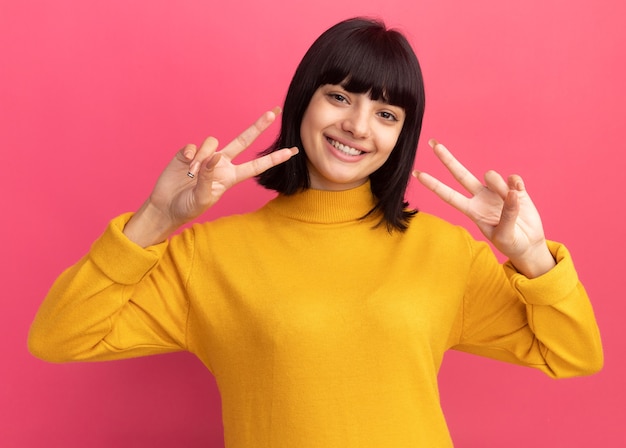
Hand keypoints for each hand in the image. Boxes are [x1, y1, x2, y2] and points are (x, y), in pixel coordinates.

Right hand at [124, 108, 298, 246]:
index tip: (292, 152)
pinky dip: (190, 155)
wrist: (165, 207)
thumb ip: (209, 177)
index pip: (257, 165)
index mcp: (230, 177)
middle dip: (259, 126)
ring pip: (212, 143)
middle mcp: (221, 163)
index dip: (274, 159)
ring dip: (202, 158)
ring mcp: (205, 157)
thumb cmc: (188, 207)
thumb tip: (215, 156)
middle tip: (275, 112)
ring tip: (191, 174)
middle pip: (244, 140)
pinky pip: (193, 146)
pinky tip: (184, 166)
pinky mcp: (188, 153)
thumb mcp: (202, 198)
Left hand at [414, 139, 554, 277]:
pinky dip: (517, 185)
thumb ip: (507, 215)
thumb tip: (511, 193)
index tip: (417, 174)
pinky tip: (520, 193)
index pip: (448, 195)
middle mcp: (480, 197)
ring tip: (511, 201)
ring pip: (491, 175)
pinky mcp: (514, 188)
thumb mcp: (505, 236)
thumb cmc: (512, 243)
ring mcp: (496, 191)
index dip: (433, 185)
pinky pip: (513, 178)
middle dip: (446, 158)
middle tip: (432, 142)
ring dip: (499, 186)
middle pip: (460, 174)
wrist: (529, 244)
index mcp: (472, 211)